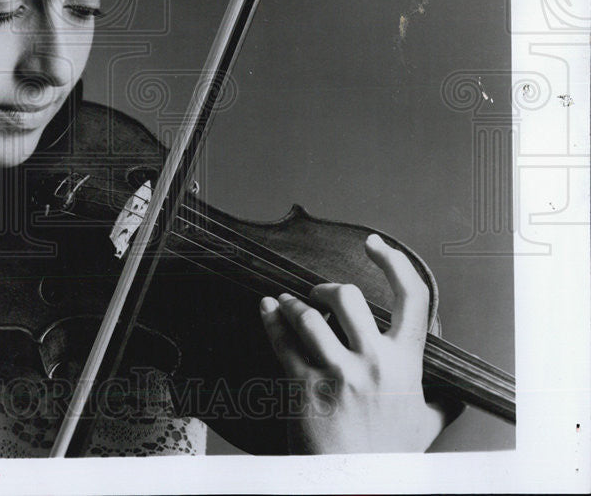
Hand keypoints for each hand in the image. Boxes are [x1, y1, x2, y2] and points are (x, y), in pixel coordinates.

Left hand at [258, 233, 453, 453]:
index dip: (395, 263)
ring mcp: (336, 373)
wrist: (357, 485)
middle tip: (317, 292)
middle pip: (347, 296)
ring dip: (292, 303)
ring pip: (308, 315)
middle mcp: (373, 363)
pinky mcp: (303, 386)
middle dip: (326, 287)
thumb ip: (437, 404)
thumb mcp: (425, 427)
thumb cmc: (389, 457)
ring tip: (286, 303)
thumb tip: (451, 397)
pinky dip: (270, 320)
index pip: (412, 299)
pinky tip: (266, 310)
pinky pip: (282, 342)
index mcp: (406, 364)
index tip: (376, 246)